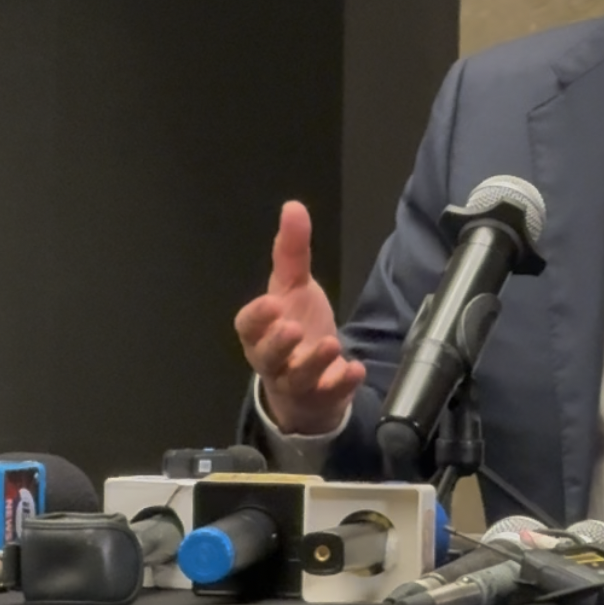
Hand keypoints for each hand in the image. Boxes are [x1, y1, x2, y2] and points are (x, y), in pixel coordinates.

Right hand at [233, 201, 364, 435]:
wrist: (311, 378)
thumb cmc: (296, 327)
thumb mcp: (293, 288)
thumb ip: (291, 251)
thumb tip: (293, 206)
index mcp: (259, 332)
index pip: (247, 326)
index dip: (257, 317)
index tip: (272, 302)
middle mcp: (273, 360)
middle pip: (267, 356)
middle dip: (279, 344)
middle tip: (294, 328)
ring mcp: (297, 382)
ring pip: (297, 378)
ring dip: (313, 363)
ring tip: (332, 344)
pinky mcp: (322, 397)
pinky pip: (329, 395)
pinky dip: (341, 384)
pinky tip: (356, 369)